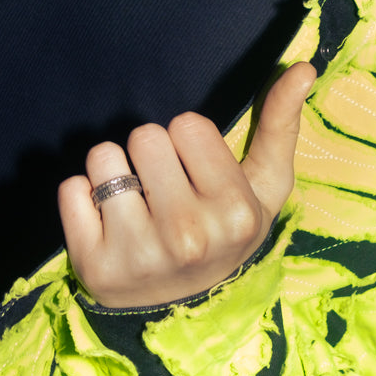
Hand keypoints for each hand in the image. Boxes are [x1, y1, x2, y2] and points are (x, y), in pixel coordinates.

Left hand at [58, 63, 315, 307]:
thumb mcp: (264, 185)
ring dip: (114, 171)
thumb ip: (281, 124)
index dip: (188, 143)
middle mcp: (188, 237)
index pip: (187, 124)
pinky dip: (81, 197)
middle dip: (151, 154)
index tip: (196, 173)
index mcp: (235, 213)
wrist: (187, 307)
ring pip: (103, 156)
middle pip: (145, 135)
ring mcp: (138, 254)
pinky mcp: (93, 265)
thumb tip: (304, 67)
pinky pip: (70, 189)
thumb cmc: (226, 230)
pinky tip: (105, 222)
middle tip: (164, 189)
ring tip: (135, 202)